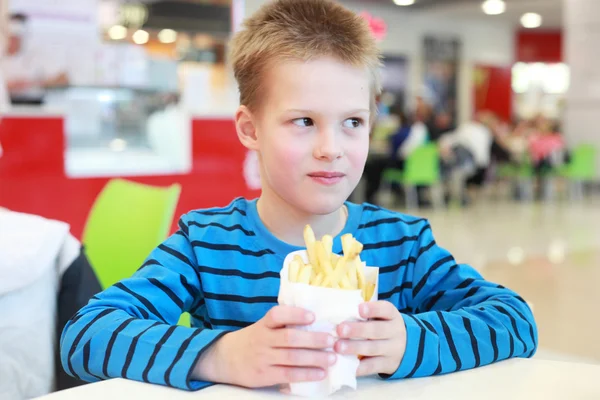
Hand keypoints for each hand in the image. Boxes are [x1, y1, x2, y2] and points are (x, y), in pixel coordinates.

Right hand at [194, 306, 336, 387]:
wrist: (225, 359)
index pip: (277, 315)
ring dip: (315, 358)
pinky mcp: (264, 376)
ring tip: (332, 358)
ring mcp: (263, 358)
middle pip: (289, 338)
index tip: (313, 316)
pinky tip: (320, 373)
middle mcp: (262, 340)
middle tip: (332, 340)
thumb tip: (315, 320)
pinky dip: (306, 374)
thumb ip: (282, 323)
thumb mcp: (262, 327)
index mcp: (263, 324)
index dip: (295, 314)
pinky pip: (288, 374)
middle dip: (313, 339)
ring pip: (292, 358)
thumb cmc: (253, 340)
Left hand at [334, 301, 406, 376]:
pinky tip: (345, 365)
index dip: (373, 309)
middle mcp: (395, 332)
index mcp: (392, 315)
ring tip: (338, 347)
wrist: (406, 348)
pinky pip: (372, 367)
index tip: (360, 309)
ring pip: (373, 348)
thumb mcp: (382, 317)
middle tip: (340, 329)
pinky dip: (358, 367)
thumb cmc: (383, 326)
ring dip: (354, 347)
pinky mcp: (387, 365)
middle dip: (357, 330)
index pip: (386, 309)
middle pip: (376, 330)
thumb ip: (365, 314)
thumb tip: (338, 312)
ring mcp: (393, 349)